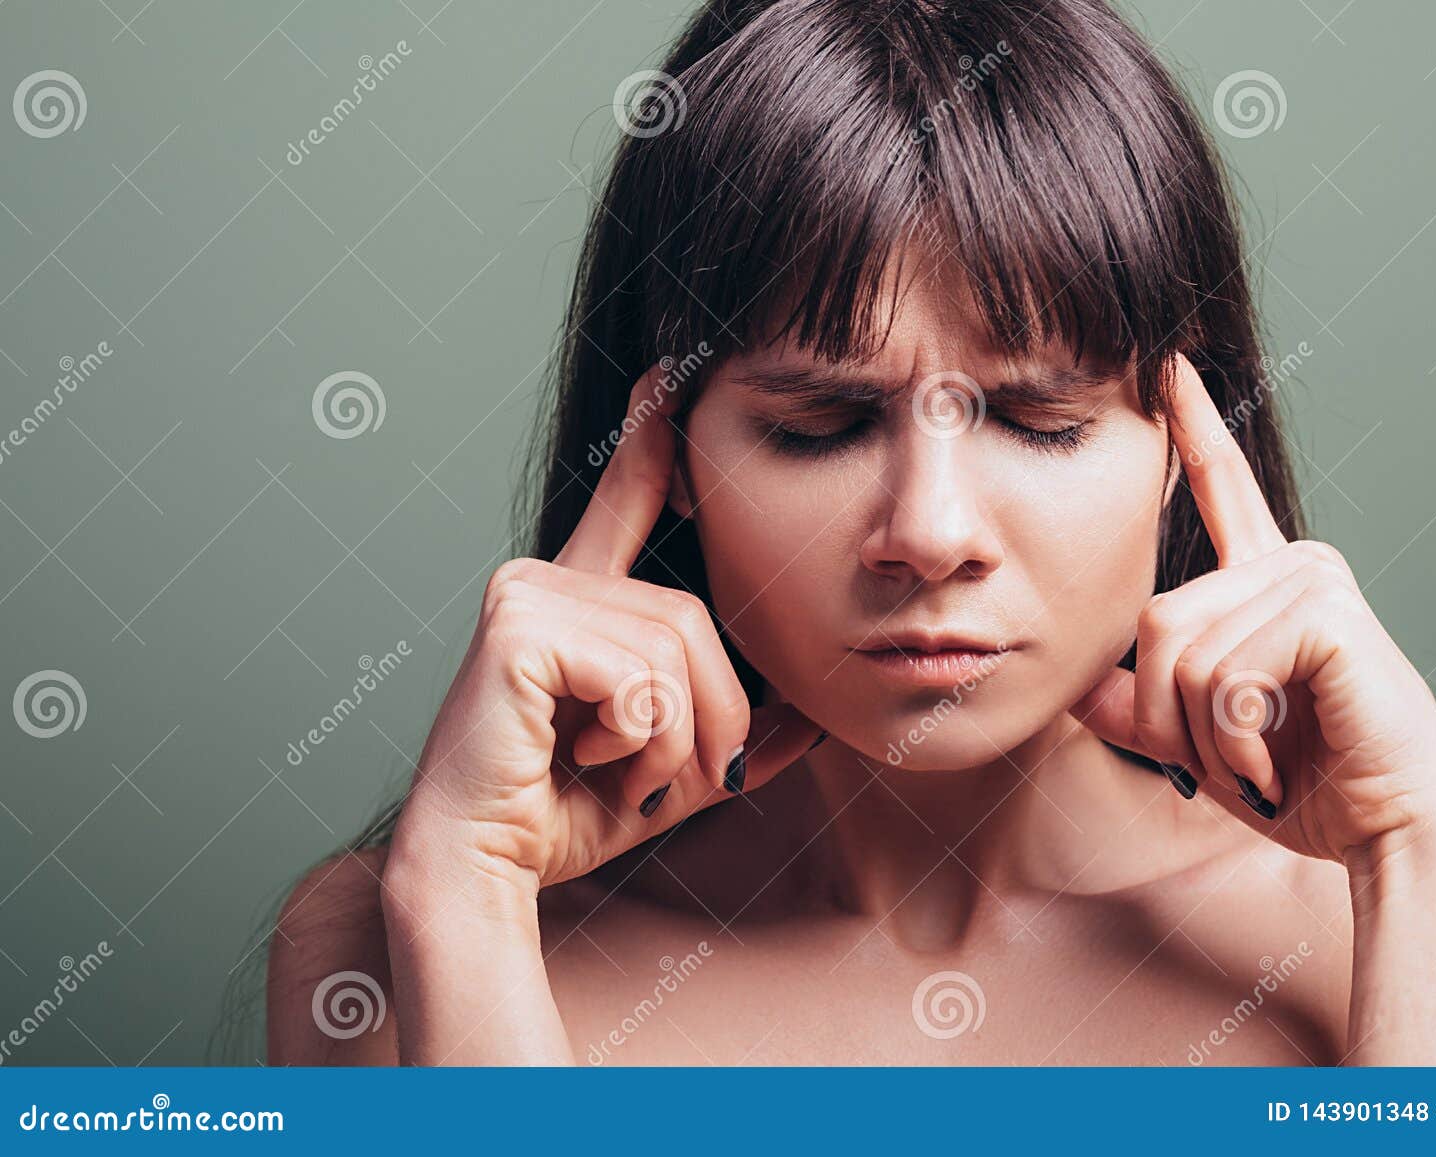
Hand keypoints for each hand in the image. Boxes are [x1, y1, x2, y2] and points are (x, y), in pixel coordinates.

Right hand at [390, 367, 824, 890]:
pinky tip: (587, 759)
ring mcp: (527, 594)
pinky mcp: (518, 628)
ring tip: (620, 774)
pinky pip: (639, 676)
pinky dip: (637, 740)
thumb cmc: (562, 817)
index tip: (668, 373)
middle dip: (712, 717)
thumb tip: (810, 726)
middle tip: (673, 781)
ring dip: (672, 741)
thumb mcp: (673, 772)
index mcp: (576, 601)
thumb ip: (732, 736)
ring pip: (674, 649)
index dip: (650, 442)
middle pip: (693, 619)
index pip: (625, 502)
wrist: (485, 869)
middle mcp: (544, 580)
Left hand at [1071, 354, 1435, 863]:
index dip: (1196, 426)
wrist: (1386, 832)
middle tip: (1231, 760)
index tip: (1169, 368)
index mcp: (1266, 581)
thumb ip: (1139, 705)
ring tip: (1262, 759)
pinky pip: (1225, 677)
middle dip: (1169, 717)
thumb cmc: (1303, 783)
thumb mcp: (1201, 739)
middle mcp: (1294, 564)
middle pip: (1155, 621)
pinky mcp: (1329, 615)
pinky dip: (1237, 740)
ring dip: (1206, 737)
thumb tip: (1072, 683)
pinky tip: (1281, 758)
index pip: (1223, 488)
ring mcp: (1314, 581)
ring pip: (1181, 652)